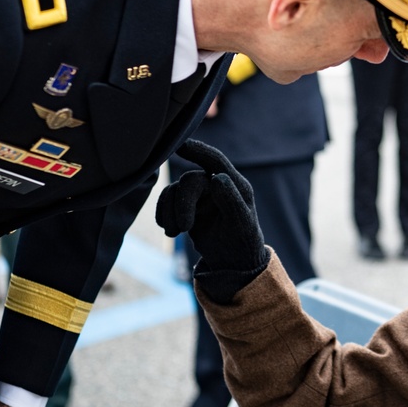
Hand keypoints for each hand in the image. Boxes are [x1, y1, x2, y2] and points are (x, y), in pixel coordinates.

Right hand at [157, 139, 269, 302]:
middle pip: (190, 181)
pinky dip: (164, 215)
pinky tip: (170, 231)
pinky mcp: (186, 206)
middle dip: (182, 203)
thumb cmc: (243, 241)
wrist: (233, 262)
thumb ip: (231, 200)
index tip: (180, 144)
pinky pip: (167, 202)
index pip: (216, 161)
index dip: (198, 151)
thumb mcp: (241, 223)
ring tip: (176, 232)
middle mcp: (216, 185)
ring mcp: (200, 195)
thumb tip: (216, 178)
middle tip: (184, 229)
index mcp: (235, 184)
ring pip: (174, 191)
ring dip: (169, 211)